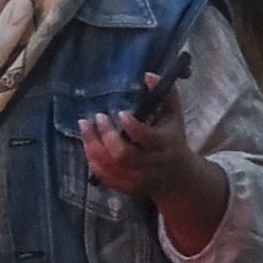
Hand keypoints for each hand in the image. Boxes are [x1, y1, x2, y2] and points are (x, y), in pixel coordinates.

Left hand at [79, 98, 229, 252]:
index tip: (120, 112)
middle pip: (123, 154)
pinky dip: (93, 161)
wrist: (179, 178)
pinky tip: (87, 145)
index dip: (132, 126)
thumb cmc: (174, 139)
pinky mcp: (127, 187)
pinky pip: (106, 177)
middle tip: (97, 117)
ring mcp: (138, 178)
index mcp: (165, 145)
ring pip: (111, 166)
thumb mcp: (175, 116)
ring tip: (84, 126)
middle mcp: (151, 164)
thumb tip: (148, 74)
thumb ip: (166, 94)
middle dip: (107, 135)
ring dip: (93, 146)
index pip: (146, 138)